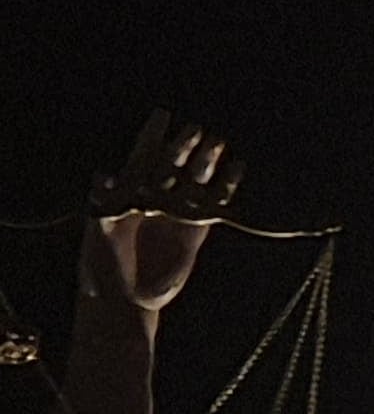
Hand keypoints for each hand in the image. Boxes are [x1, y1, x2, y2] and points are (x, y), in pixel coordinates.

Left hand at [89, 110, 239, 310]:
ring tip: (218, 141)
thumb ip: (102, 203)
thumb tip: (104, 174)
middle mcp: (155, 200)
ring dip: (206, 161)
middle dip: (183, 146)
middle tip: (195, 130)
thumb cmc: (103, 265)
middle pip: (172, 165)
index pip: (142, 157)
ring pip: (195, 180)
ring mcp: (176, 213)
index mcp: (129, 194)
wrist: (126, 299)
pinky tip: (237, 168)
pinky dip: (227, 186)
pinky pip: (215, 203)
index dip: (152, 136)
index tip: (163, 114)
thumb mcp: (96, 231)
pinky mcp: (196, 230)